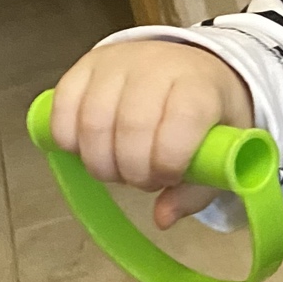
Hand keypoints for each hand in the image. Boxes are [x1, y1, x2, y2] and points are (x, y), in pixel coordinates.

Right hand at [51, 40, 254, 227]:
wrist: (187, 65)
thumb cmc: (207, 113)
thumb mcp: (220, 149)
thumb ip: (196, 190)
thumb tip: (162, 218)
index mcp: (199, 85)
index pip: (180, 121)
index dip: (169, 161)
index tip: (169, 176)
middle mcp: (155, 66)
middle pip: (131, 127)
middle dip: (133, 171)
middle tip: (142, 180)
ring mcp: (115, 63)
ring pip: (92, 122)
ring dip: (100, 162)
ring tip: (118, 168)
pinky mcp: (83, 67)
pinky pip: (62, 109)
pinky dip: (68, 141)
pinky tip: (89, 151)